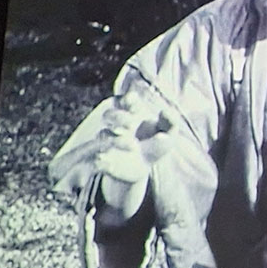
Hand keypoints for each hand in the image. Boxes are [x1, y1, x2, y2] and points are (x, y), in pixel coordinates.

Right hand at [95, 90, 176, 216]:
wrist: (143, 168)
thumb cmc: (155, 146)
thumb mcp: (168, 134)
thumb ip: (171, 122)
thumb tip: (164, 112)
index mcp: (131, 114)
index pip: (125, 101)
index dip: (127, 99)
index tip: (134, 103)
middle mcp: (117, 126)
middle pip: (109, 114)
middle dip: (119, 117)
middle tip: (132, 124)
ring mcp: (108, 142)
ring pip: (103, 134)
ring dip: (116, 139)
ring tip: (133, 145)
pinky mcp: (103, 159)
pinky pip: (96, 157)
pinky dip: (100, 158)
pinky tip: (107, 159)